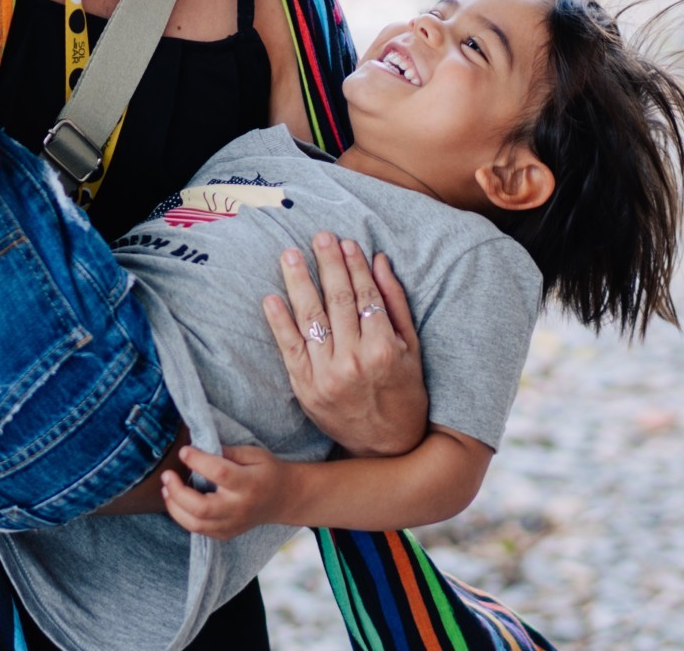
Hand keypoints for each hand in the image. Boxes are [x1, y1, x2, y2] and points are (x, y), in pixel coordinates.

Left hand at [160, 446, 295, 539]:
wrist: (284, 499)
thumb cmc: (267, 471)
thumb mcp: (255, 454)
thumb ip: (229, 452)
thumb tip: (201, 447)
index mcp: (249, 484)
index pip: (219, 473)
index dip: (198, 461)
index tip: (184, 451)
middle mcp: (239, 508)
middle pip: (202, 507)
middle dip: (178, 492)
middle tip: (167, 475)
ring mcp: (233, 524)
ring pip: (196, 524)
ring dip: (175, 507)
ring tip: (166, 489)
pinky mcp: (226, 533)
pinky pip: (199, 531)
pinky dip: (183, 517)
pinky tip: (176, 502)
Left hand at [263, 233, 427, 456]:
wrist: (387, 447)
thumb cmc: (405, 393)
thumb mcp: (412, 349)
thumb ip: (395, 303)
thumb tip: (380, 260)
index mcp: (384, 348)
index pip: (365, 296)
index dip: (354, 266)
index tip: (346, 242)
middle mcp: (354, 360)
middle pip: (338, 301)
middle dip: (327, 264)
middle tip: (318, 237)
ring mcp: (327, 375)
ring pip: (311, 318)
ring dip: (299, 282)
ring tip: (290, 255)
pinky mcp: (306, 388)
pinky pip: (289, 348)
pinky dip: (279, 322)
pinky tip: (272, 297)